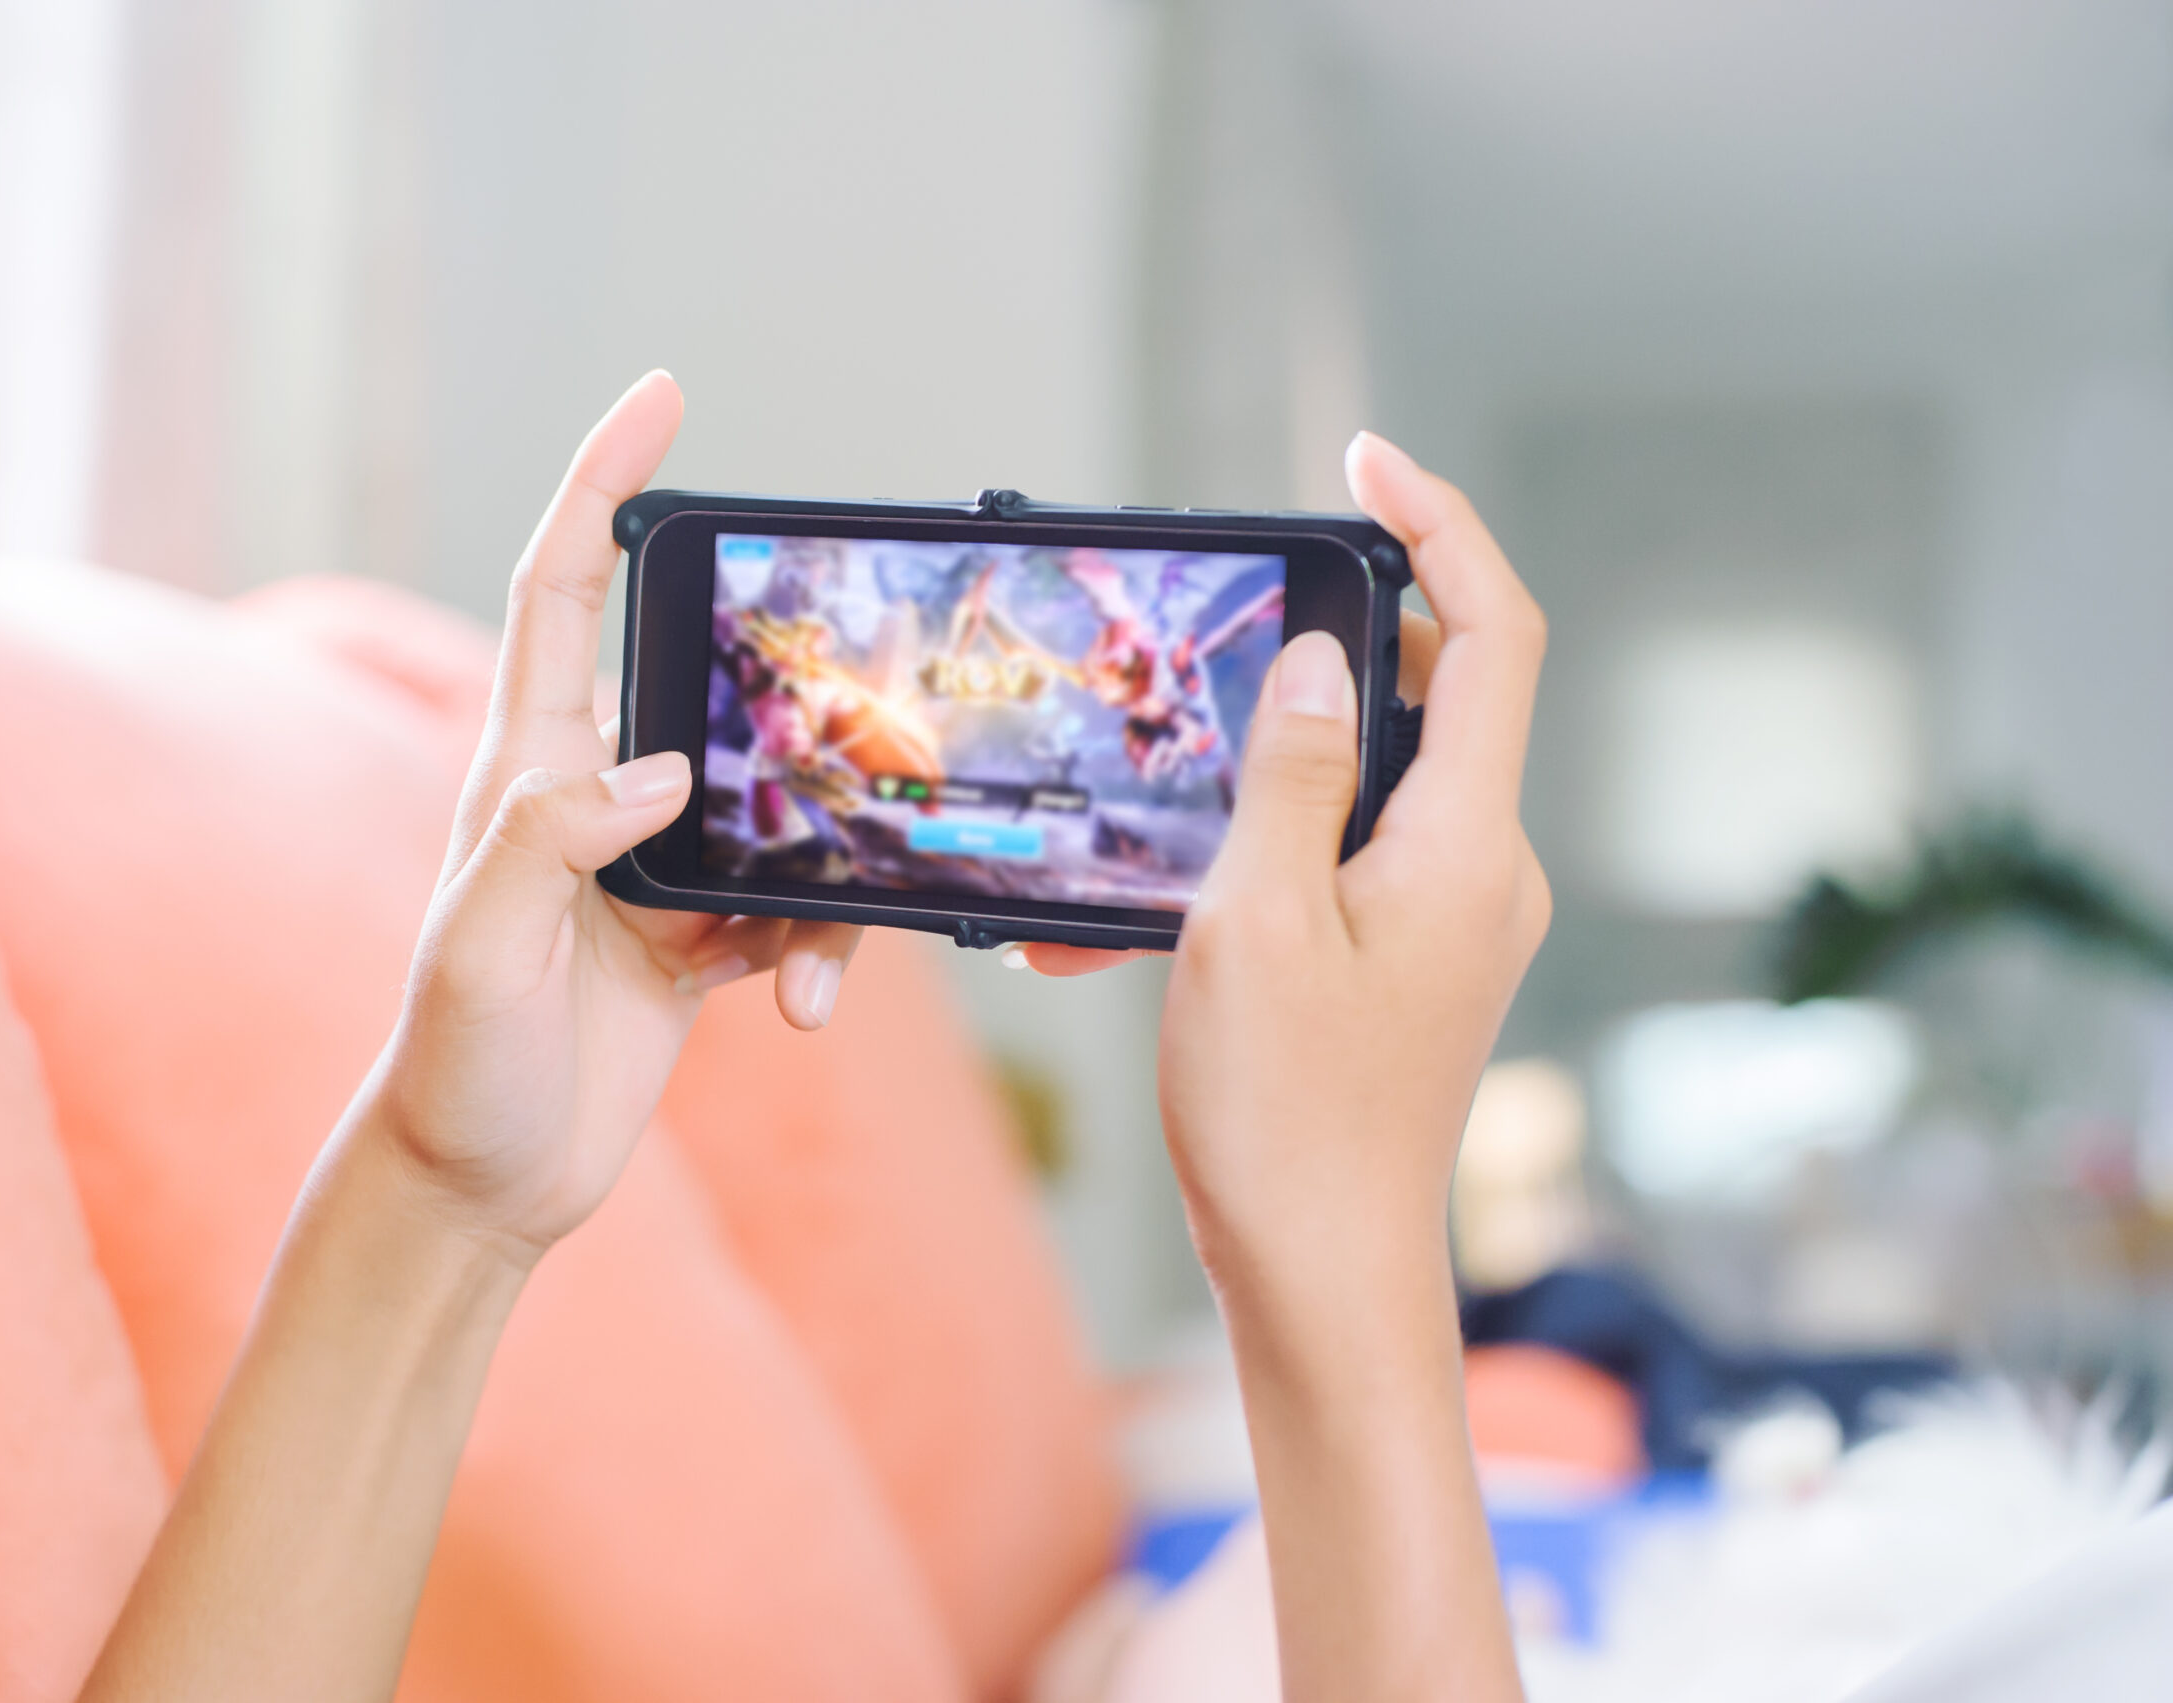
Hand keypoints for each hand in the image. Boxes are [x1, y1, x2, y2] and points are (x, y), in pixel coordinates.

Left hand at [358, 372, 861, 1263]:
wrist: (479, 1189)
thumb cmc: (453, 1069)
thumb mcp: (484, 953)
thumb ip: (554, 843)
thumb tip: (664, 766)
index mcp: (524, 771)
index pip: (559, 590)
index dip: (601, 485)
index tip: (660, 399)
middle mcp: (592, 800)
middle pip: (703, 679)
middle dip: (785, 678)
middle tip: (854, 685)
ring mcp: (651, 868)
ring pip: (777, 801)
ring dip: (821, 863)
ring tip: (805, 968)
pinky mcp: (698, 940)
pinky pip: (793, 904)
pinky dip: (819, 950)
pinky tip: (805, 1015)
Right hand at [1160, 429, 1549, 1276]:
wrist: (1323, 1279)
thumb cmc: (1285, 1120)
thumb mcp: (1254, 922)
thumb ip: (1289, 772)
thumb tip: (1318, 657)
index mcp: (1466, 842)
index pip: (1494, 631)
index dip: (1440, 524)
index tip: (1364, 459)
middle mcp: (1484, 868)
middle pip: (1431, 692)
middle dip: (1318, 651)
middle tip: (1218, 642)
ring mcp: (1455, 917)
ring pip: (1368, 781)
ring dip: (1258, 778)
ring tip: (1148, 828)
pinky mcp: (1414, 960)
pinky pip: (1344, 860)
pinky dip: (1257, 859)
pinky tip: (1147, 921)